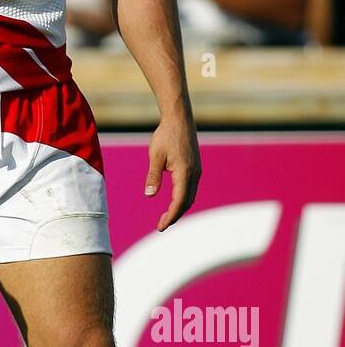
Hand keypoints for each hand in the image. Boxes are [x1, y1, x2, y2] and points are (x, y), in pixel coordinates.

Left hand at [145, 112, 201, 231]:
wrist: (179, 119)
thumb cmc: (166, 136)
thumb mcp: (155, 156)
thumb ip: (153, 176)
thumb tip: (149, 195)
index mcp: (185, 173)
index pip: (179, 202)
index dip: (170, 216)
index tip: (160, 227)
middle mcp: (194, 174)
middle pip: (187, 202)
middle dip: (175, 216)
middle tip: (161, 225)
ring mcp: (196, 171)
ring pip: (190, 196)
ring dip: (180, 208)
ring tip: (167, 217)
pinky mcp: (195, 167)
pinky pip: (191, 188)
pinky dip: (183, 198)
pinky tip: (174, 201)